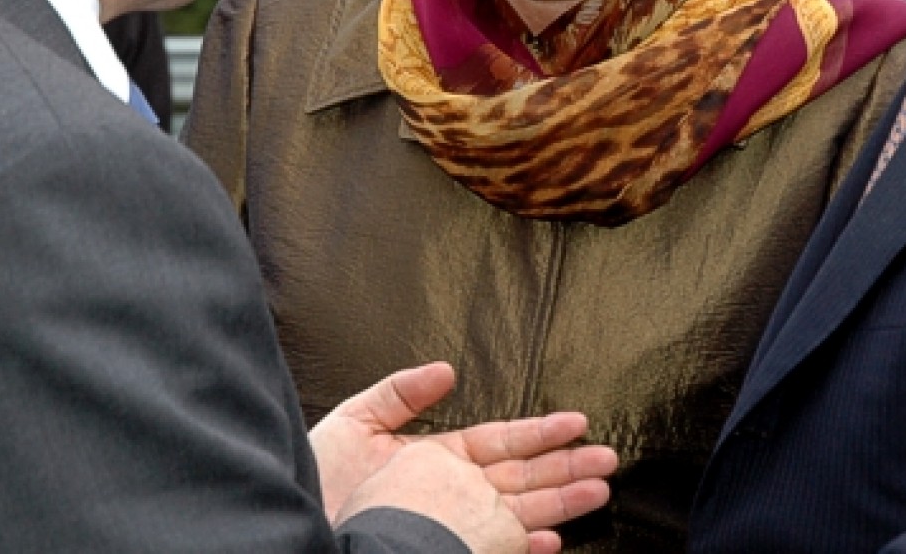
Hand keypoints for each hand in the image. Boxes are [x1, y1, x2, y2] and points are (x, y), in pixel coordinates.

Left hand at [311, 362, 616, 552]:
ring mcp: (450, 526)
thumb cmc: (318, 480)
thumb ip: (400, 394)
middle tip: (609, 459)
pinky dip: (523, 547)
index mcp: (435, 459)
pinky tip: (551, 540)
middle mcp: (451, 493)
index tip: (577, 423)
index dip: (539, 433)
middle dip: (566, 468)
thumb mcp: (355, 421)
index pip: (500, 443)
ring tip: (599, 491)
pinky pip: (494, 550)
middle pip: (521, 478)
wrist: (296, 526)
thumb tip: (446, 370)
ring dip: (560, 503)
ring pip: (518, 512)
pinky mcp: (443, 551)